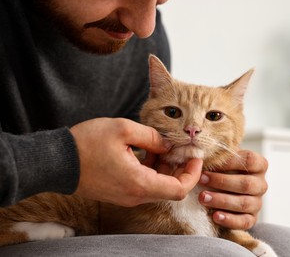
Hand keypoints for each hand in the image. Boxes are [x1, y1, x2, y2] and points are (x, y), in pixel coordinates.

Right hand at [71, 118, 202, 206]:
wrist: (57, 161)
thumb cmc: (86, 144)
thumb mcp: (123, 130)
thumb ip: (152, 136)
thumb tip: (168, 144)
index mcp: (140, 183)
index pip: (179, 189)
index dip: (192, 173)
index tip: (195, 156)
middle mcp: (135, 195)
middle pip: (170, 188)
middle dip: (179, 167)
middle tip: (179, 147)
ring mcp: (127, 196)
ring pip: (157, 185)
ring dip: (164, 167)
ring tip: (161, 145)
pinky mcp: (120, 192)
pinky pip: (144, 184)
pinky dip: (151, 169)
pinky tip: (146, 150)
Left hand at [198, 150, 267, 229]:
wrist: (223, 190)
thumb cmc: (223, 170)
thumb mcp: (223, 160)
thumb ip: (218, 156)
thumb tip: (202, 153)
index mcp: (259, 165)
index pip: (250, 160)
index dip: (230, 162)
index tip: (210, 163)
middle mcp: (261, 184)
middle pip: (246, 184)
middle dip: (221, 182)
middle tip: (201, 179)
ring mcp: (257, 202)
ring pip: (244, 203)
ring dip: (221, 200)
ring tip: (203, 197)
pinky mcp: (252, 218)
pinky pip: (244, 222)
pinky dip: (229, 219)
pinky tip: (215, 216)